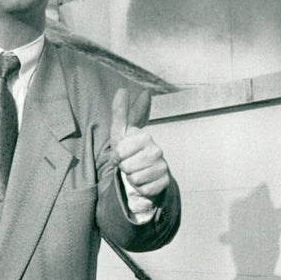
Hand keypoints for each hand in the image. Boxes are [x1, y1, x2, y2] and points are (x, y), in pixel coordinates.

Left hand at [110, 88, 170, 211]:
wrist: (145, 172)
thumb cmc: (130, 151)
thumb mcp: (121, 132)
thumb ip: (120, 112)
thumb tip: (122, 89)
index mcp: (145, 137)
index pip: (120, 150)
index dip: (116, 156)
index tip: (120, 155)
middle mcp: (157, 151)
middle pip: (127, 166)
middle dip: (124, 168)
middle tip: (130, 164)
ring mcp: (163, 167)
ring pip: (135, 179)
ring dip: (131, 179)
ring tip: (136, 172)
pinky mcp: (164, 183)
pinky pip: (143, 190)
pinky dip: (139, 189)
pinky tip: (144, 182)